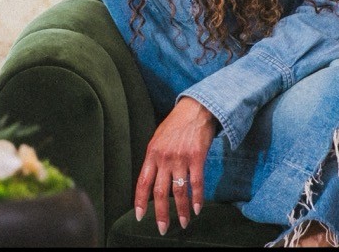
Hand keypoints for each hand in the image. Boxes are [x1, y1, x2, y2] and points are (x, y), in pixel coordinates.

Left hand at [134, 96, 217, 234]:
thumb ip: (154, 160)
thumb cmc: (174, 126)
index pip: (142, 183)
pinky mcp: (197, 158)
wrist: (194, 110)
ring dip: (182, 211)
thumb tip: (151, 180)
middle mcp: (163, 158)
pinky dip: (198, 199)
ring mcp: (180, 158)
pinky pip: (196, 183)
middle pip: (160, 192)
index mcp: (151, 155)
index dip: (140, 201)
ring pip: (179, 192)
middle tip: (162, 228)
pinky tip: (198, 209)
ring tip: (184, 223)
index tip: (140, 216)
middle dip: (161, 213)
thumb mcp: (157, 140)